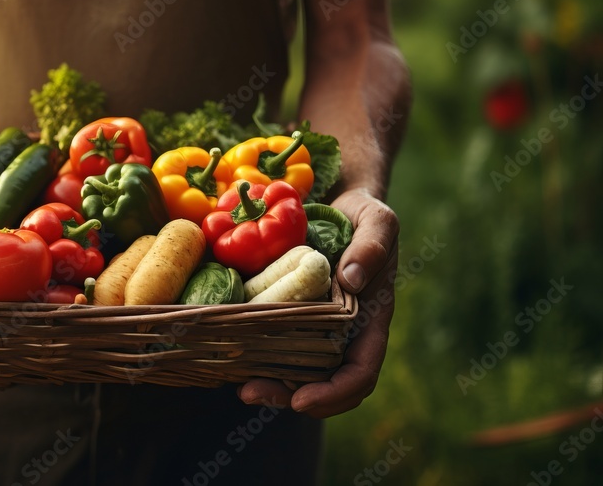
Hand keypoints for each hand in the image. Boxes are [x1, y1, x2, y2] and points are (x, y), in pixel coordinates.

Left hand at [238, 188, 398, 416]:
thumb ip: (373, 246)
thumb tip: (352, 279)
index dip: (334, 394)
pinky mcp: (284, 310)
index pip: (360, 372)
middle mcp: (341, 331)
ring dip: (266, 383)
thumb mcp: (377, 220)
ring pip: (293, 370)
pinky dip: (252, 352)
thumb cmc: (362, 214)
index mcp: (369, 320)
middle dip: (287, 396)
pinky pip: (270, 340)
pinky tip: (227, 351)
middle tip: (251, 394)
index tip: (301, 400)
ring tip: (237, 384)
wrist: (336, 203)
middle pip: (320, 382)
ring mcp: (312, 324)